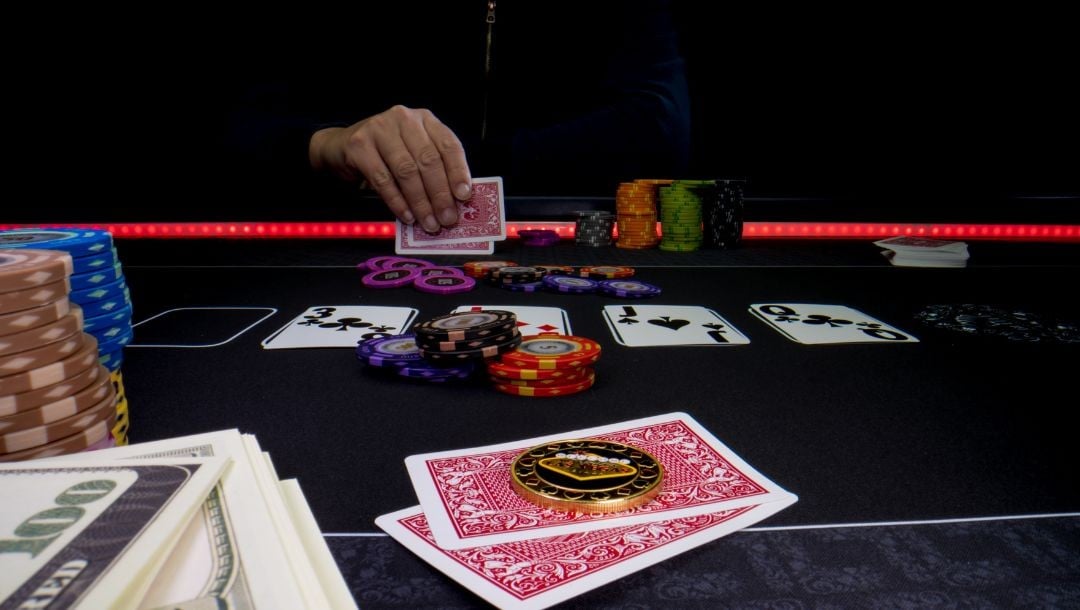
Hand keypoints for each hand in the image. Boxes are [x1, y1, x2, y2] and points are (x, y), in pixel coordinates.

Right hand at [309, 105, 471, 231]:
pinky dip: (397, 201)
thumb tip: (455, 202)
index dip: (459, 171)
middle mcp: (404, 119)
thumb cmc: (386, 152)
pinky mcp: (359, 145)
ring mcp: (380, 129)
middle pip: (428, 160)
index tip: (464, 196)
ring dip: (420, 202)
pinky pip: (383, 179)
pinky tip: (406, 215)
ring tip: (428, 222)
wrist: (341, 146)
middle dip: (440, 194)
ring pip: (407, 171)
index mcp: (424, 120)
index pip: (448, 145)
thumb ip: (434, 169)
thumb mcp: (413, 152)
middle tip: (447, 218)